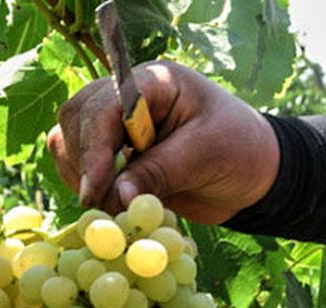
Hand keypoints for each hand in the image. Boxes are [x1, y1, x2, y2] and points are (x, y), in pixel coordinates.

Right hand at [47, 61, 279, 222]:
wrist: (256, 175)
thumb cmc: (241, 151)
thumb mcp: (206, 155)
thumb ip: (160, 171)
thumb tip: (115, 196)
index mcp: (153, 84)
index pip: (105, 104)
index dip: (94, 146)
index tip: (97, 187)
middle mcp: (128, 100)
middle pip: (76, 117)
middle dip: (83, 161)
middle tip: (101, 201)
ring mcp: (119, 129)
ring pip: (70, 142)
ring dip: (80, 176)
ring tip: (111, 204)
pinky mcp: (118, 158)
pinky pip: (81, 168)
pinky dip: (89, 188)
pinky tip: (113, 205)